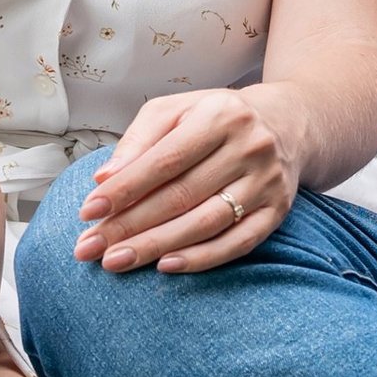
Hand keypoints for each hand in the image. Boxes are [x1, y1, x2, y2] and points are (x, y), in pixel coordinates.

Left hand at [73, 82, 308, 272]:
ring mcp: (267, 182)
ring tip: (116, 261)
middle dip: (130, 225)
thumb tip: (105, 179)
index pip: (165, 159)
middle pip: (181, 196)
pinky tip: (165, 265)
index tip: (89, 211)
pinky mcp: (278, 211)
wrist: (288, 123)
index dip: (125, 188)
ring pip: (206, 223)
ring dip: (156, 246)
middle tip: (90, 248)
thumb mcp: (177, 110)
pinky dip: (201, 258)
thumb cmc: (218, 117)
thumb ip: (139, 140)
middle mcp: (249, 148)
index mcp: (220, 116)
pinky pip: (238, 243)